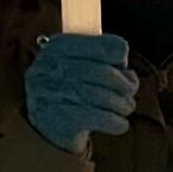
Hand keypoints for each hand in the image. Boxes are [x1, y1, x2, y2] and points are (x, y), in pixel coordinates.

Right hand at [21, 33, 139, 150]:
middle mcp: (50, 67)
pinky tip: (120, 123)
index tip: (123, 67)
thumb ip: (103, 60)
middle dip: (124, 84)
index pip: (100, 45)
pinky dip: (116, 122)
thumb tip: (129, 74)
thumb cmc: (69, 90)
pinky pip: (98, 118)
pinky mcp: (58, 119)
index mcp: (58, 46)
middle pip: (103, 73)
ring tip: (126, 107)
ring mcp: (51, 94)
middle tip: (130, 91)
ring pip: (102, 97)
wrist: (42, 126)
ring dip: (122, 104)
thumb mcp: (79, 64)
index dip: (118, 55)